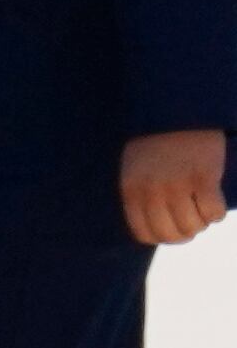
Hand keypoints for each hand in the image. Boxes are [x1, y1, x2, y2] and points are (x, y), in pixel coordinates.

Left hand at [121, 128, 225, 246]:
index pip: (145, 234)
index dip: (163, 237)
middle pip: (171, 234)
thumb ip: (140, 196)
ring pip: (194, 226)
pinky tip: (214, 200)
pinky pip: (213, 213)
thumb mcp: (135, 168)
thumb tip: (154, 230)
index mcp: (131, 190)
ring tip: (202, 207)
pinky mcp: (203, 177)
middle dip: (186, 232)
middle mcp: (151, 190)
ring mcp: (177, 184)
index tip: (174, 229)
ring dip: (202, 222)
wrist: (179, 110)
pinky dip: (217, 212)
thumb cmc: (158, 143)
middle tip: (193, 220)